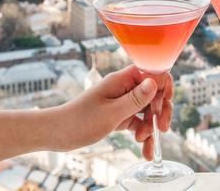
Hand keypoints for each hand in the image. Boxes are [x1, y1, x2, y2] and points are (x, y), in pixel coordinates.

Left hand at [49, 65, 172, 160]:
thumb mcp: (111, 113)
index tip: (160, 107)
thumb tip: (155, 82)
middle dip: (161, 111)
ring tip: (146, 142)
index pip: (152, 72)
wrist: (56, 133)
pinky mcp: (119, 115)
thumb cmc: (79, 121)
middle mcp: (124, 88)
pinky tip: (145, 148)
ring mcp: (122, 102)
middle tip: (162, 128)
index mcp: (121, 80)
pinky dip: (144, 133)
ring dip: (152, 126)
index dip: (162, 88)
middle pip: (154, 93)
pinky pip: (138, 122)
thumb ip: (135, 99)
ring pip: (148, 109)